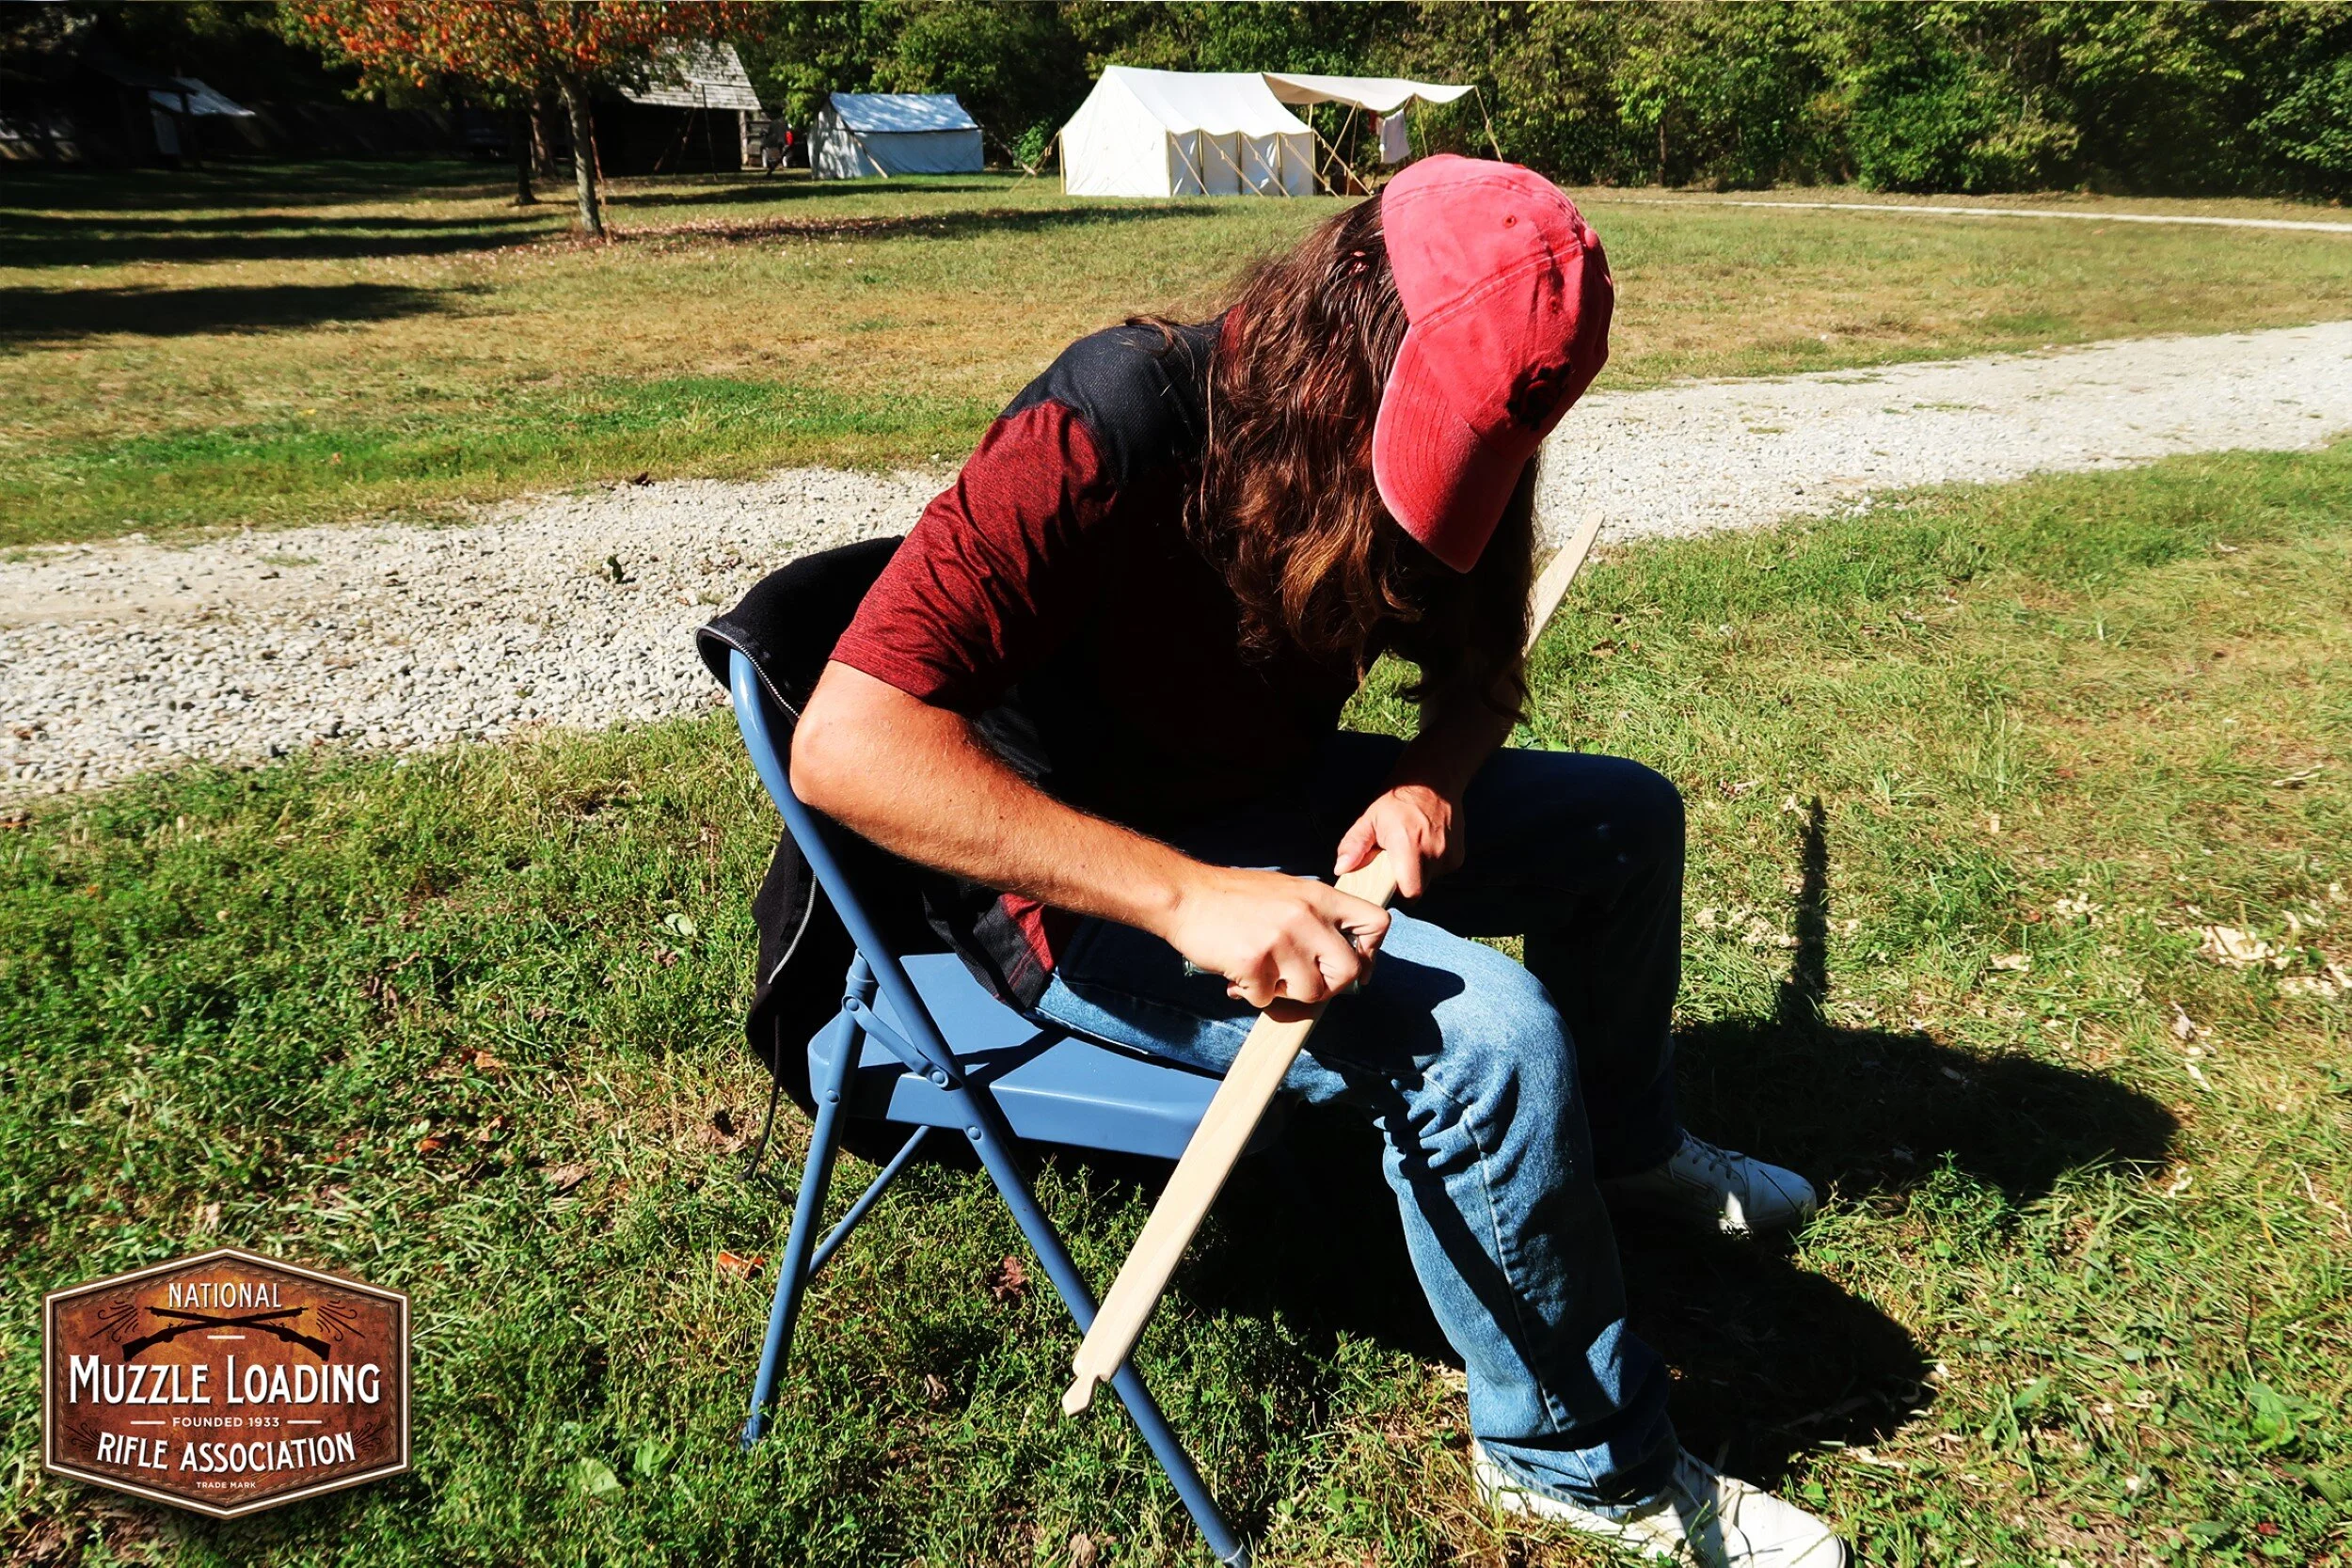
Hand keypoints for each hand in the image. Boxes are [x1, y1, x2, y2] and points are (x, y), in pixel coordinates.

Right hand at [1162, 865, 1389, 1008]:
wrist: (1184, 896)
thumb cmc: (1232, 897)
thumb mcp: (1287, 892)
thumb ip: (1316, 917)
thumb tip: (1340, 956)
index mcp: (1319, 896)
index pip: (1376, 922)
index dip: (1371, 951)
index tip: (1355, 963)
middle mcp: (1306, 917)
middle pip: (1349, 971)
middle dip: (1330, 986)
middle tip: (1306, 983)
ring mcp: (1281, 941)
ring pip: (1310, 993)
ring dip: (1287, 994)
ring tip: (1265, 976)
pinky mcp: (1255, 963)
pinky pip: (1267, 999)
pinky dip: (1252, 994)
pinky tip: (1238, 975)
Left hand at [1334, 783, 1462, 900]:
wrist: (1433, 782)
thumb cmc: (1398, 800)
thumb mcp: (1370, 819)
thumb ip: (1354, 845)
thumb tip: (1341, 868)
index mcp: (1409, 845)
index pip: (1410, 892)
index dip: (1397, 894)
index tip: (1387, 882)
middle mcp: (1433, 852)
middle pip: (1418, 888)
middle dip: (1404, 882)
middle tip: (1394, 863)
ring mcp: (1450, 855)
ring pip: (1429, 880)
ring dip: (1417, 872)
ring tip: (1409, 849)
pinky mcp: (1458, 856)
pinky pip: (1440, 871)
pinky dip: (1431, 865)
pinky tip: (1423, 846)